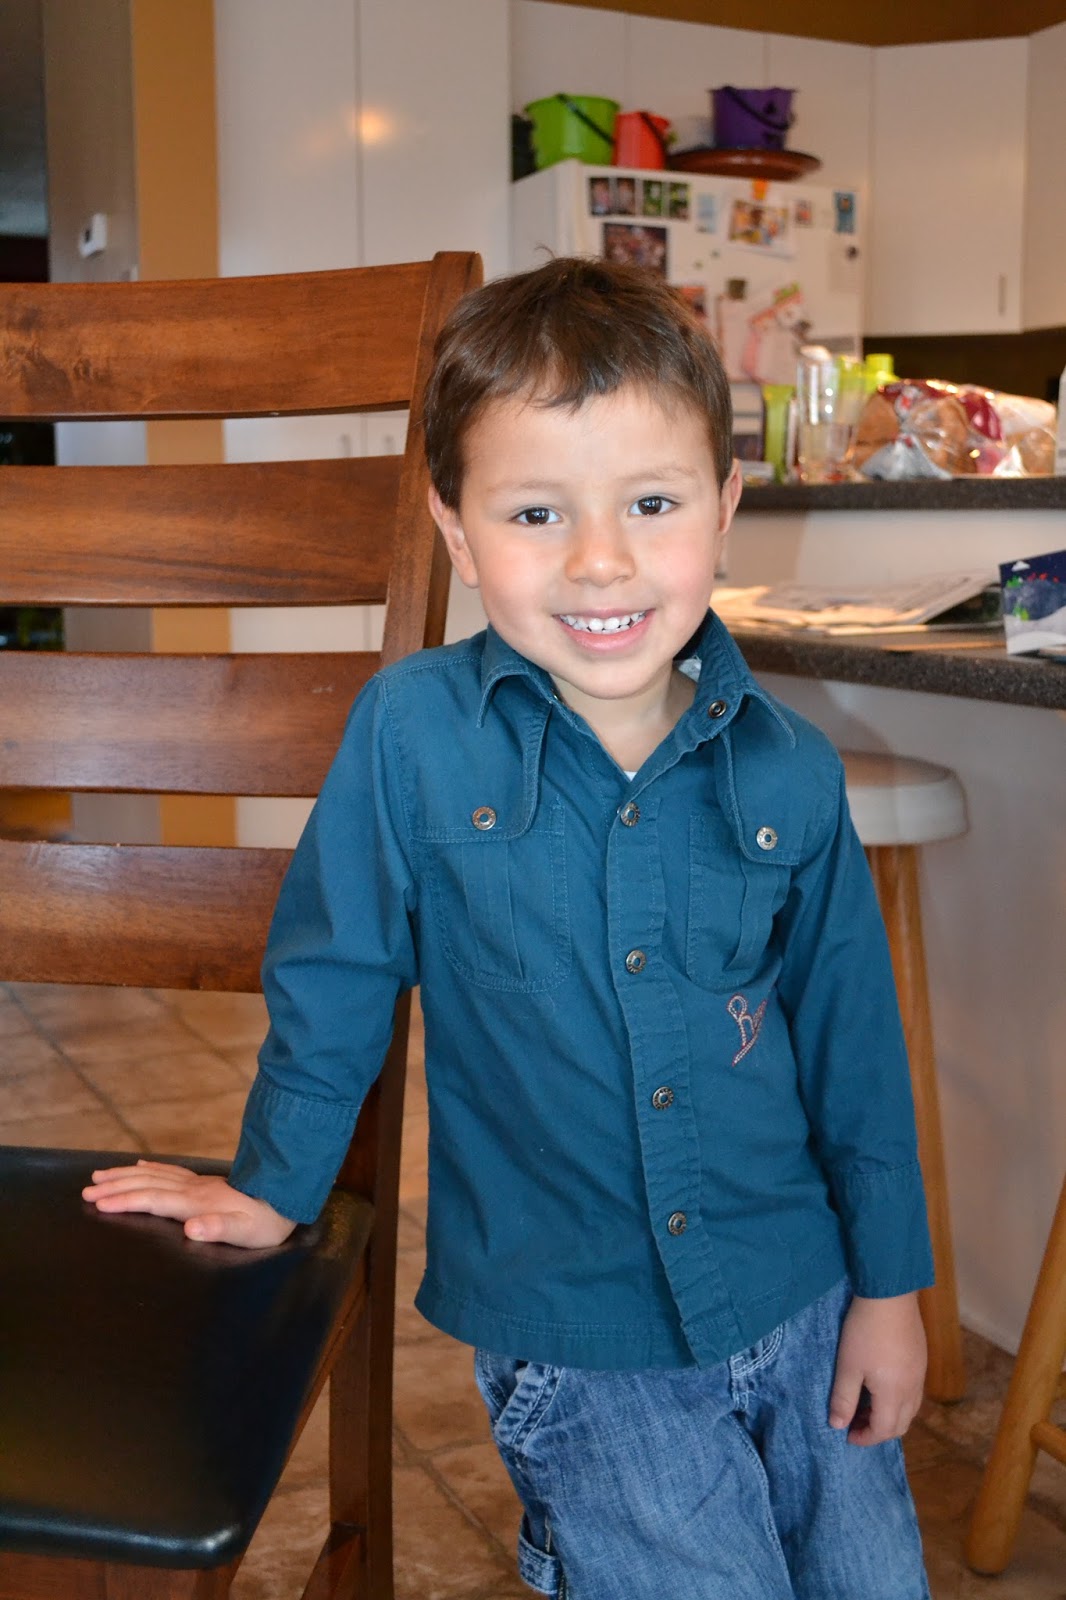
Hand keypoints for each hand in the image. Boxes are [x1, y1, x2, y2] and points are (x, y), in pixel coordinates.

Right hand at [82, 1160, 295, 1248]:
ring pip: (153, 1175)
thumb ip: (219, 1228)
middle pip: (145, 1185)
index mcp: (196, 1203)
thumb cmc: (266, 1222)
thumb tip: (191, 1227)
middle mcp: (192, 1189)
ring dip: (125, 1175)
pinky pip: (168, 1171)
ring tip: (100, 1175)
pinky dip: (149, 1168)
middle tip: (85, 1189)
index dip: (124, 1202)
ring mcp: (197, 1183)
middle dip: (114, 1187)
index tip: (97, 1203)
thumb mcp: (246, 1232)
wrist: (286, 1197)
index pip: (153, 1201)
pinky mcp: (204, 1183)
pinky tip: (139, 1166)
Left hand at [829, 1291, 926, 1445]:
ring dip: (890, 1416)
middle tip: (856, 1423)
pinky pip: (914, 1393)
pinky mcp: (921, 1359)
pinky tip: (882, 1386)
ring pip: (910, 1409)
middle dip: (879, 1430)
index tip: (847, 1435)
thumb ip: (843, 1398)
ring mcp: (920, 1374)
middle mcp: (912, 1389)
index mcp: (894, 1395)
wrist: (890, 1295)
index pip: (884, 1430)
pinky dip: (898, 1401)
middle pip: (901, 1424)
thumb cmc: (864, 1332)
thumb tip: (837, 1426)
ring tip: (867, 1406)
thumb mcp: (848, 1366)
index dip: (866, 1437)